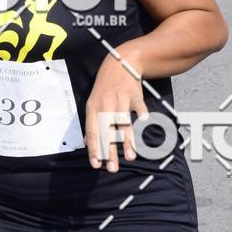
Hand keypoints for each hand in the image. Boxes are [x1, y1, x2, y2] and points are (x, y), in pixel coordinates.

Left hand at [84, 46, 148, 172]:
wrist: (119, 63)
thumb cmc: (105, 87)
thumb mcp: (93, 102)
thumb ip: (91, 123)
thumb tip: (87, 143)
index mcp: (93, 107)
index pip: (92, 131)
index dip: (93, 148)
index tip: (96, 164)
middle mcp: (105, 104)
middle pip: (106, 130)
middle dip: (109, 150)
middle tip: (112, 168)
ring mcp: (120, 98)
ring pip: (122, 121)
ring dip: (126, 139)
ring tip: (130, 157)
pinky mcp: (134, 93)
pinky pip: (138, 104)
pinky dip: (141, 112)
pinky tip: (144, 122)